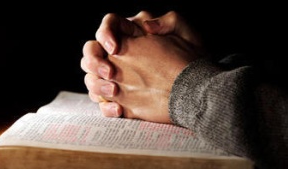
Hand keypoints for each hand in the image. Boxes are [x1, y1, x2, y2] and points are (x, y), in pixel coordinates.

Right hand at [81, 11, 202, 120]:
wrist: (195, 90)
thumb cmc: (192, 61)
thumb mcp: (187, 35)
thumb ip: (169, 21)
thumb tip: (148, 25)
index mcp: (133, 35)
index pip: (109, 26)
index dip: (105, 34)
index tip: (115, 48)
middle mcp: (120, 55)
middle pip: (92, 51)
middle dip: (94, 61)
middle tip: (109, 72)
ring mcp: (118, 77)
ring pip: (92, 77)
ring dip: (97, 84)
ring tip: (114, 92)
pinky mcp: (121, 97)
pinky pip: (103, 101)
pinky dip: (105, 106)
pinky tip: (119, 109)